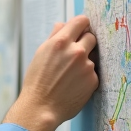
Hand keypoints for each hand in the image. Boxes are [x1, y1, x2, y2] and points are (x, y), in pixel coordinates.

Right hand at [3, 15, 97, 130]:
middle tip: (75, 54)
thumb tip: (62, 24)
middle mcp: (76, 51)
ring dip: (84, 62)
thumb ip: (54, 37)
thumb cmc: (37, 82)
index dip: (81, 25)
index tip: (81, 30)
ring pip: (91, 56)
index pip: (81, 21)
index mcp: (61, 42)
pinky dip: (85, 77)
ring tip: (69, 75)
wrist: (40, 108)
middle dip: (85, 43)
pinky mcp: (93, 80)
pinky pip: (92, 72)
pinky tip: (73, 85)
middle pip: (91, 37)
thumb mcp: (40, 55)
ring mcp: (87, 66)